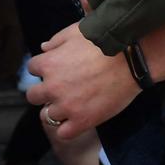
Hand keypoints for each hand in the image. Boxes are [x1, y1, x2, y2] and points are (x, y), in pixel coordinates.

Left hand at [25, 23, 136, 139]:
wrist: (131, 60)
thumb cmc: (105, 42)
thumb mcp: (76, 32)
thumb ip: (56, 40)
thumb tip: (43, 48)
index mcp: (49, 63)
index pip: (32, 68)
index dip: (43, 68)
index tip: (55, 69)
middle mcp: (53, 86)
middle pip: (33, 96)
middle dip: (44, 92)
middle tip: (60, 89)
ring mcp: (67, 106)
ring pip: (47, 115)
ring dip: (56, 110)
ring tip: (71, 105)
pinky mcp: (82, 121)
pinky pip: (63, 133)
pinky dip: (68, 128)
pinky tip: (77, 119)